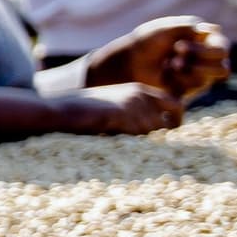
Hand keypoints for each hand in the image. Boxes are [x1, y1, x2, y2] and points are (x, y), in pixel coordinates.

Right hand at [59, 82, 185, 135]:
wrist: (61, 110)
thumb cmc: (82, 112)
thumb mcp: (114, 105)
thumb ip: (135, 112)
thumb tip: (155, 130)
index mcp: (139, 90)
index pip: (176, 103)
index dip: (175, 118)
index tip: (166, 131)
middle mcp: (142, 96)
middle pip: (175, 117)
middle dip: (171, 131)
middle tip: (160, 144)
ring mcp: (134, 106)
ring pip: (159, 132)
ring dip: (150, 142)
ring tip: (131, 146)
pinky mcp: (126, 118)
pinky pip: (143, 138)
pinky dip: (136, 146)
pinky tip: (120, 145)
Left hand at [87, 17, 229, 102]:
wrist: (129, 61)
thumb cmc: (148, 41)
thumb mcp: (166, 28)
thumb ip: (189, 26)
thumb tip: (215, 29)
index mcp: (206, 42)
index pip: (222, 48)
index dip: (206, 50)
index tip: (179, 45)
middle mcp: (207, 60)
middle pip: (223, 68)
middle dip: (199, 62)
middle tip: (175, 57)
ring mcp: (199, 76)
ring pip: (208, 81)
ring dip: (188, 73)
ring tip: (169, 65)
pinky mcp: (188, 90)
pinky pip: (192, 91)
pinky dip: (177, 82)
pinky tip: (165, 76)